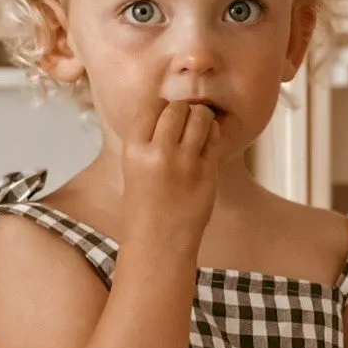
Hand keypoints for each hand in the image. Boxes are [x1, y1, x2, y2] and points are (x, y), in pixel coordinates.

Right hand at [120, 100, 220, 254]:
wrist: (159, 241)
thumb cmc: (145, 204)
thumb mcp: (133, 166)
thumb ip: (148, 138)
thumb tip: (168, 106)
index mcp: (134, 149)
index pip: (153, 105)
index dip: (162, 108)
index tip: (164, 119)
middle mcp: (159, 153)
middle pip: (177, 108)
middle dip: (183, 111)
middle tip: (184, 124)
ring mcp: (185, 163)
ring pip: (200, 117)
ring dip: (201, 117)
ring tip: (198, 129)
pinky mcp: (207, 172)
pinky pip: (214, 137)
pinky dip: (212, 134)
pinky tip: (206, 144)